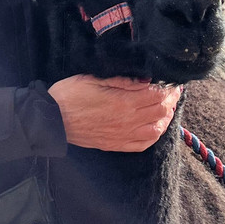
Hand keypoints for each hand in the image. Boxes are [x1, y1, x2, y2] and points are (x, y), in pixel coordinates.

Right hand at [48, 75, 181, 151]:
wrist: (52, 118)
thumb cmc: (70, 94)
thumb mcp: (95, 78)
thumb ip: (123, 80)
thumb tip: (146, 80)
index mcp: (124, 101)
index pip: (158, 95)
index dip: (169, 88)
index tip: (172, 83)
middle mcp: (127, 121)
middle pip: (160, 111)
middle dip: (170, 101)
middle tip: (172, 92)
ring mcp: (122, 135)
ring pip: (156, 130)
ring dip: (165, 118)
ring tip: (165, 108)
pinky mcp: (115, 145)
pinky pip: (143, 144)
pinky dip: (154, 136)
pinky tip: (154, 127)